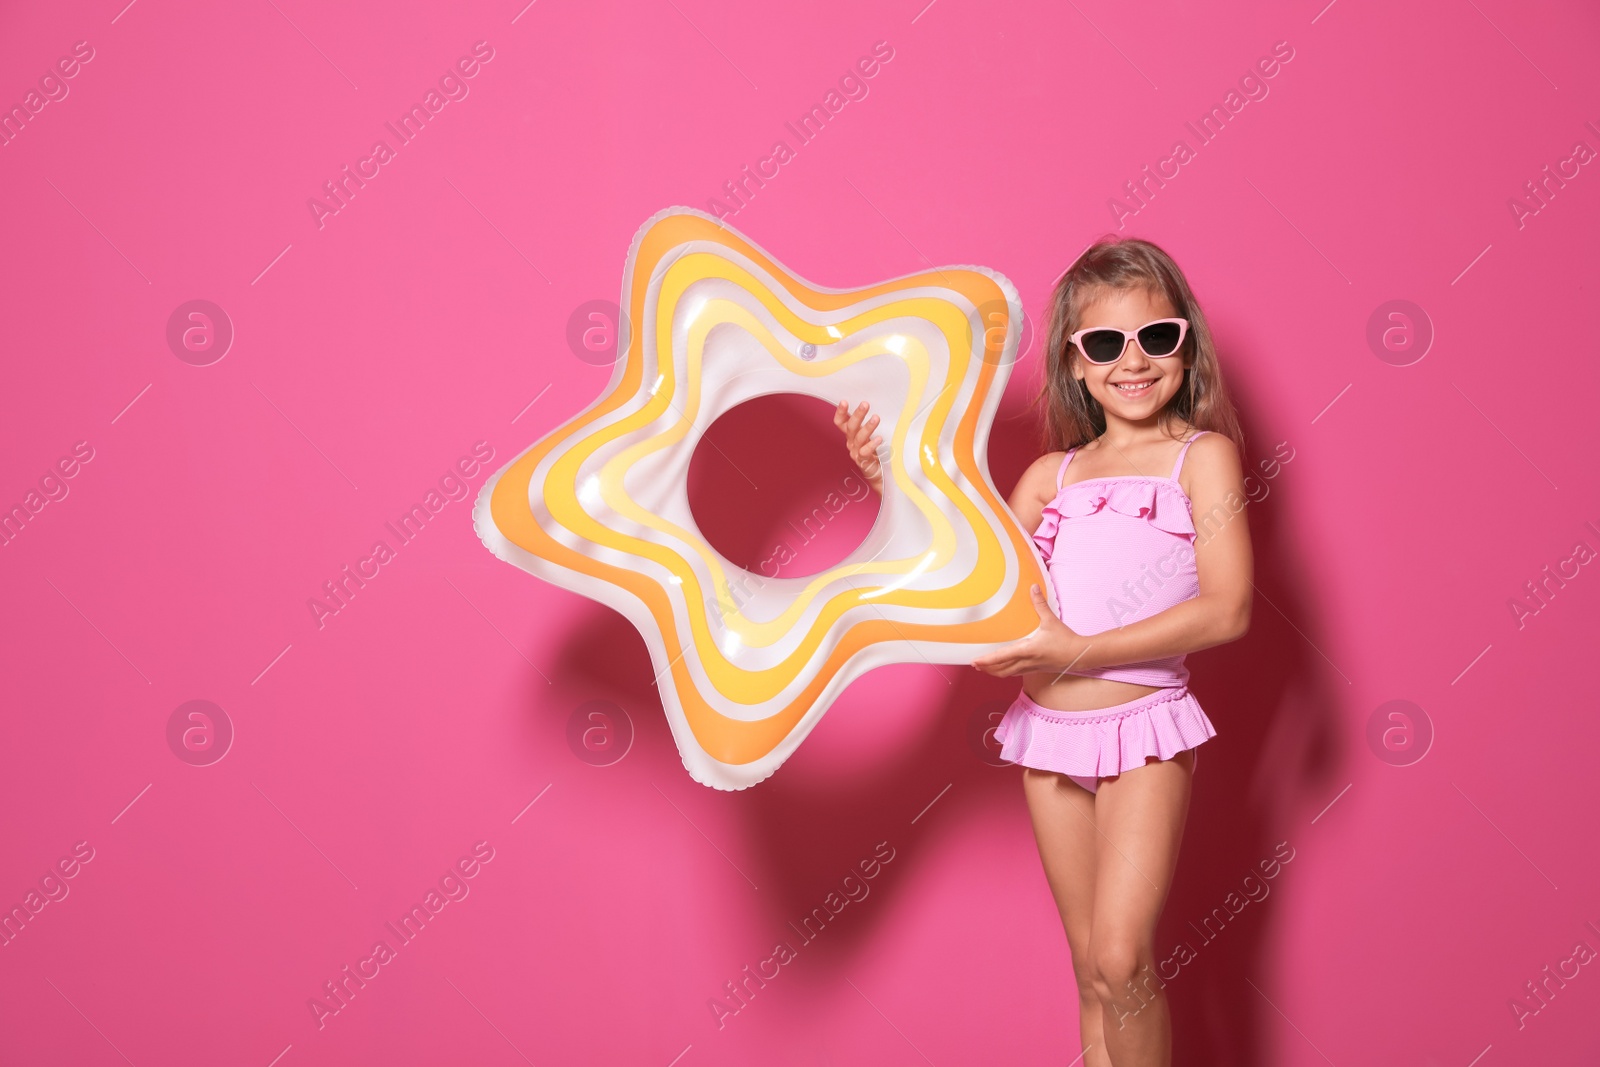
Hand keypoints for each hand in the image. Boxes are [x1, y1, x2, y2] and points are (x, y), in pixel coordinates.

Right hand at [833, 399, 884, 495]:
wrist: (878, 474)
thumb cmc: (874, 452)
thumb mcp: (869, 436)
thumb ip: (868, 425)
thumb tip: (877, 406)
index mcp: (851, 435)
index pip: (841, 422)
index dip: (841, 413)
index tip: (844, 402)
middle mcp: (851, 443)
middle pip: (850, 427)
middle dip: (857, 415)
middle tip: (865, 404)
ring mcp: (856, 453)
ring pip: (859, 438)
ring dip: (867, 427)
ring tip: (876, 418)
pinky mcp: (863, 461)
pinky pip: (865, 452)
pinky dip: (872, 445)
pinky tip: (879, 438)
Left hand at [971, 585, 1092, 677]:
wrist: (1080, 656)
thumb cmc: (1066, 639)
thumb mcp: (1051, 620)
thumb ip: (1040, 604)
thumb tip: (1034, 587)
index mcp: (1028, 650)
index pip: (1002, 657)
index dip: (987, 660)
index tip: (975, 661)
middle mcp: (1027, 661)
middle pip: (1001, 670)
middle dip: (987, 668)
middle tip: (975, 665)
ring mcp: (1031, 668)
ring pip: (1008, 673)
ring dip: (995, 672)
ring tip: (984, 668)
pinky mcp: (1036, 669)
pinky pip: (1016, 673)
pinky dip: (1006, 672)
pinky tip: (1003, 668)